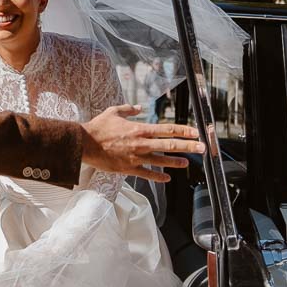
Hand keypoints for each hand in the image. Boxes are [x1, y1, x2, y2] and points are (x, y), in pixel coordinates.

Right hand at [80, 104, 204, 182]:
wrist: (84, 144)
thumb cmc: (98, 127)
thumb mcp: (114, 112)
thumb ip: (129, 109)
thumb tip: (139, 107)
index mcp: (140, 129)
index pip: (167, 129)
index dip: (184, 130)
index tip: (195, 132)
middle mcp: (141, 144)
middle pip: (170, 145)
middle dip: (188, 146)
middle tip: (202, 148)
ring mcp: (136, 158)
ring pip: (161, 161)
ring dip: (176, 162)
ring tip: (187, 163)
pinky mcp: (128, 169)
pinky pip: (147, 174)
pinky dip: (158, 177)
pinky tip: (167, 179)